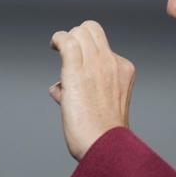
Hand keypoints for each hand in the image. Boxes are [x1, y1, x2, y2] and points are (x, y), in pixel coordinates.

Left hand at [49, 20, 135, 159]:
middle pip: (92, 29)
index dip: (86, 49)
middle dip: (76, 36)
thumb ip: (84, 90)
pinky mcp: (76, 72)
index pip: (102, 44)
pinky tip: (53, 45)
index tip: (76, 61)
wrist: (106, 147)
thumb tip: (57, 88)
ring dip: (66, 38)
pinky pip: (66, 41)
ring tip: (56, 47)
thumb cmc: (103, 135)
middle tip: (66, 52)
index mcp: (123, 70)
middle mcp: (111, 63)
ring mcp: (95, 66)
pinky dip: (57, 39)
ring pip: (79, 32)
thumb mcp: (105, 105)